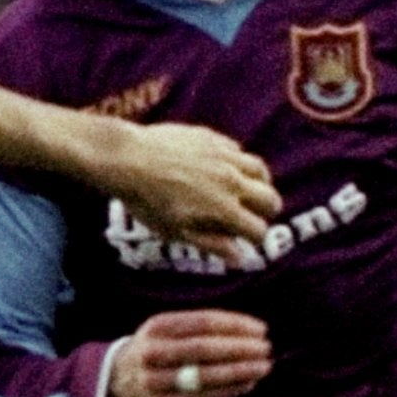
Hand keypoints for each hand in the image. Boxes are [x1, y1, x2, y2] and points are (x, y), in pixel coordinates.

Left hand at [97, 120, 279, 265]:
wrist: (127, 158)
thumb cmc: (147, 201)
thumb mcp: (177, 232)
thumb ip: (212, 244)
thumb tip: (240, 258)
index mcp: (224, 208)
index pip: (258, 229)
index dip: (255, 239)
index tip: (248, 240)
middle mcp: (231, 180)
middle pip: (270, 198)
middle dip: (268, 211)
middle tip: (257, 216)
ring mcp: (223, 156)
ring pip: (260, 169)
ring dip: (261, 183)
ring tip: (252, 189)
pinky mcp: (212, 138)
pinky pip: (238, 150)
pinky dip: (240, 162)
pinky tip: (228, 168)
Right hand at [108, 309, 271, 396]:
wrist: (119, 380)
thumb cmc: (159, 348)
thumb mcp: (169, 329)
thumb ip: (202, 328)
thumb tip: (251, 331)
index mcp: (156, 327)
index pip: (203, 322)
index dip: (235, 325)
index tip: (261, 329)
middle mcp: (151, 353)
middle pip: (203, 349)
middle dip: (240, 349)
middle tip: (266, 349)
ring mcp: (153, 382)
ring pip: (203, 377)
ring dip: (239, 372)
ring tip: (263, 367)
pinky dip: (227, 391)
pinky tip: (246, 384)